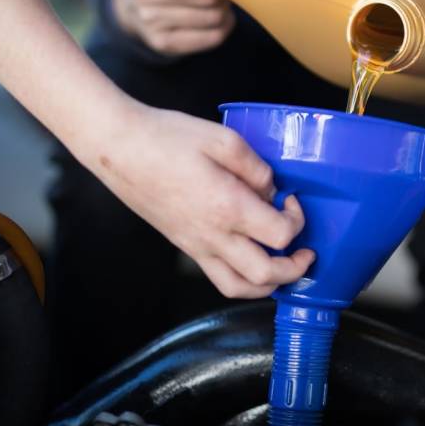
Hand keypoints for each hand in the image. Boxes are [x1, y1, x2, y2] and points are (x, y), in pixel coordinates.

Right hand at [89, 101, 313, 297]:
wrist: (119, 147)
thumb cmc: (168, 137)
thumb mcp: (224, 139)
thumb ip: (257, 167)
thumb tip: (273, 190)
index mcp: (227, 207)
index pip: (280, 235)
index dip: (297, 220)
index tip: (291, 200)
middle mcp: (213, 235)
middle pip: (266, 275)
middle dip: (295, 268)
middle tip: (305, 250)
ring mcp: (196, 246)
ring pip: (240, 287)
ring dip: (270, 283)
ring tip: (283, 264)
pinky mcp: (185, 246)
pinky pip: (219, 278)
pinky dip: (243, 279)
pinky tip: (251, 258)